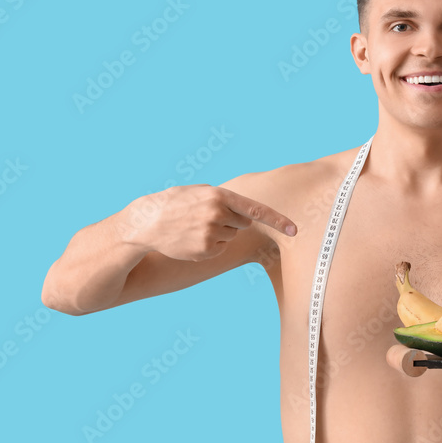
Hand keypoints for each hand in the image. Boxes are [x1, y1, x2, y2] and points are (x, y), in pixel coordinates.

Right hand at [121, 184, 295, 260]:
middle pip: (242, 222)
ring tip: (195, 226)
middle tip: (206, 215)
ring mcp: (211, 234)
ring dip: (219, 232)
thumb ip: (225, 198)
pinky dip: (210, 244)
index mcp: (219, 196)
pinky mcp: (205, 251)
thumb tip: (247, 213)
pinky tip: (192, 238)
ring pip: (231, 235)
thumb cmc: (176, 202)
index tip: (294, 229)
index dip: (277, 220)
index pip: (256, 210)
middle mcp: (218, 215)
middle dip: (231, 219)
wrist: (147, 222)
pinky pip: (220, 248)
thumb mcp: (200, 191)